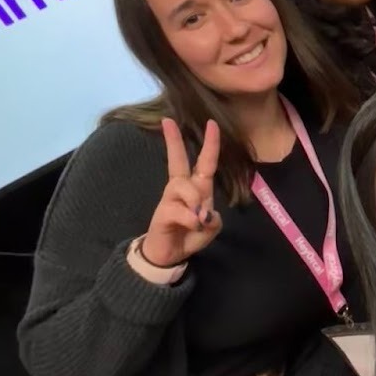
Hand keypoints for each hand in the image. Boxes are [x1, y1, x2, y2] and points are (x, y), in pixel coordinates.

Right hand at [140, 119, 221, 268]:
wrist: (169, 255)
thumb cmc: (189, 235)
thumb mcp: (211, 228)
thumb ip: (213, 219)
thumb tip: (203, 213)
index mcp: (197, 188)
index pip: (204, 162)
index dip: (210, 144)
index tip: (211, 123)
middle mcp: (181, 189)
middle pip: (177, 160)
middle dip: (173, 141)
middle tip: (167, 121)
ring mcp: (169, 199)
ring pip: (185, 187)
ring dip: (195, 200)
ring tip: (198, 218)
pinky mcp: (162, 213)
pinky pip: (181, 210)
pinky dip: (191, 220)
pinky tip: (191, 226)